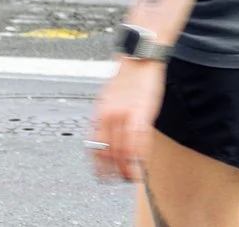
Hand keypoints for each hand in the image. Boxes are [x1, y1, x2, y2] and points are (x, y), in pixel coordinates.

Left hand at [86, 60, 163, 183]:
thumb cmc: (127, 77)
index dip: (98, 165)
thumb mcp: (108, 97)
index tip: (102, 176)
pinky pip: (140, 141)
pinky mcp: (143, 114)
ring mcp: (126, 116)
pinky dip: (141, 156)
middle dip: (113, 171)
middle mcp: (110, 116)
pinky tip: (143, 163)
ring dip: (128, 168)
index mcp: (100, 113)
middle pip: (109, 152)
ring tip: (131, 177)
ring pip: (124, 151)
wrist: (140, 57)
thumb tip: (103, 134)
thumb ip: (105, 116)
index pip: (95, 147)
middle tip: (118, 180)